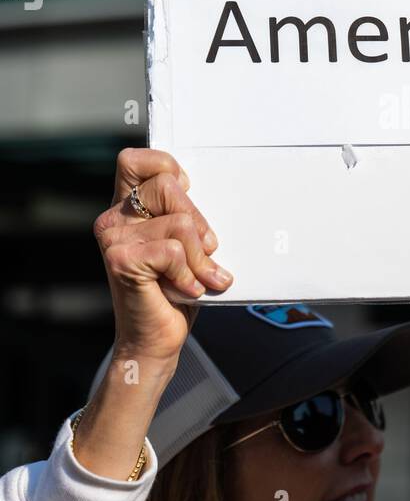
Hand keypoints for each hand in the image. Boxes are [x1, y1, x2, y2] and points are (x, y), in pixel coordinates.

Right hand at [93, 148, 232, 364]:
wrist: (156, 340)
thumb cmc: (176, 290)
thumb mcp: (186, 244)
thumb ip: (185, 215)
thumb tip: (199, 191)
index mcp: (126, 207)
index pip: (136, 160)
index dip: (166, 168)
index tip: (186, 194)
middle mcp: (114, 218)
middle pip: (169, 186)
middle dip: (199, 223)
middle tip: (204, 253)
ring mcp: (113, 238)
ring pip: (181, 223)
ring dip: (199, 259)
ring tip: (195, 279)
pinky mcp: (121, 259)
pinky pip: (174, 251)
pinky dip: (189, 274)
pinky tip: (185, 290)